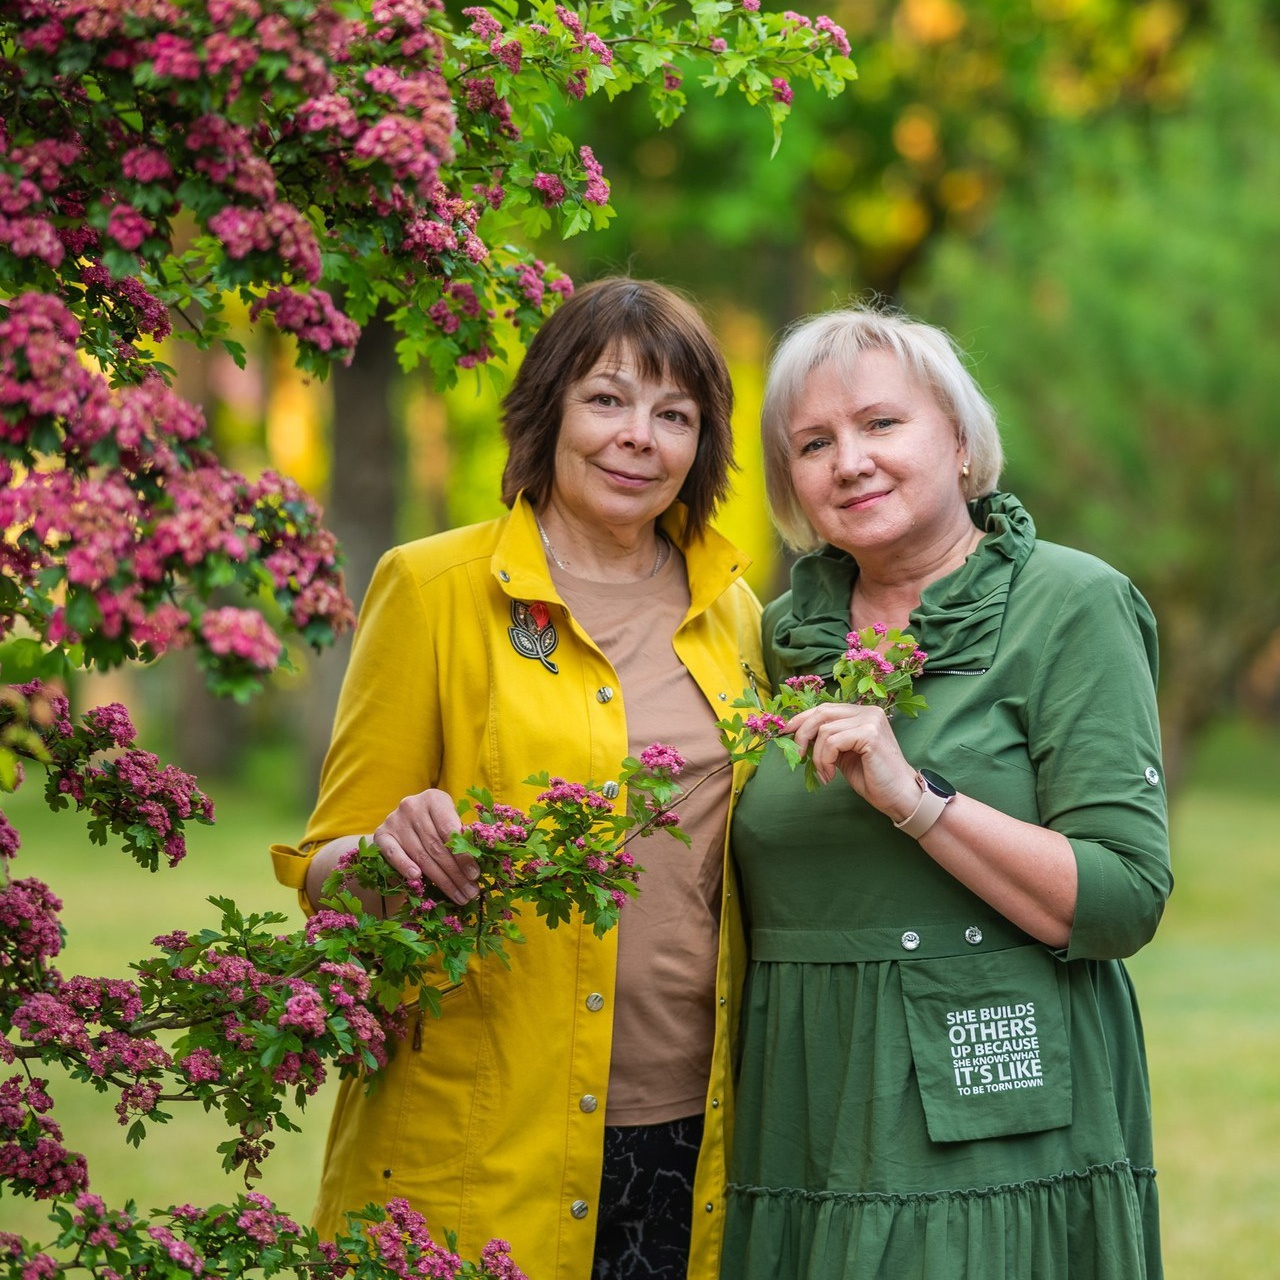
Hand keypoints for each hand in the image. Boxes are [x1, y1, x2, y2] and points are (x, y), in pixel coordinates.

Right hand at [373, 788, 478, 904]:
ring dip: (441, 880)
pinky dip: (405, 866)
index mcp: (434, 799)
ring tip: (457, 895)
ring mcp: (394, 820)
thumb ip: (460, 837)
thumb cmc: (434, 825)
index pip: (451, 830)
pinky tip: (417, 879)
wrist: (401, 824)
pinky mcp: (381, 834)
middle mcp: (412, 806)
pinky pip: (393, 854)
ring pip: (421, 855)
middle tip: (469, 892)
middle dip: (455, 873)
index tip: (475, 875)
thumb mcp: (448, 823)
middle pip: (436, 846)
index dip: (463, 855)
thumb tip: (475, 867)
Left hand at [788, 703, 919, 821]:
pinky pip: (832, 742)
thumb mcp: (843, 754)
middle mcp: (868, 711)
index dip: (801, 719)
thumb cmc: (872, 777)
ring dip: (817, 757)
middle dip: (802, 735)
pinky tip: (831, 775)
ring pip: (824, 731)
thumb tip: (798, 733)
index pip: (824, 708)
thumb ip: (828, 740)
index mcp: (862, 713)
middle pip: (821, 713)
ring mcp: (870, 721)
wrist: (898, 796)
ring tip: (824, 774)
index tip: (784, 732)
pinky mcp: (870, 734)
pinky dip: (825, 760)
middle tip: (797, 757)